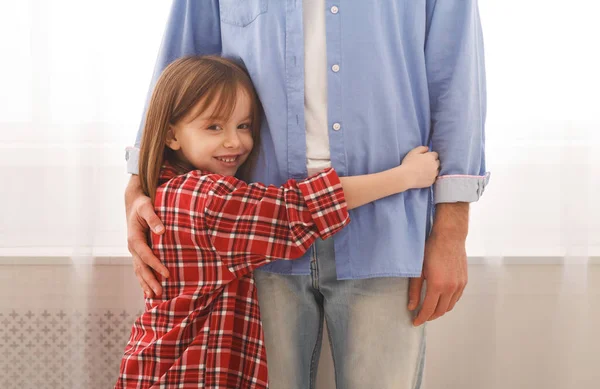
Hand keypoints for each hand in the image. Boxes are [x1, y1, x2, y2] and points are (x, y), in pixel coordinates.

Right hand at [125, 175, 168, 297]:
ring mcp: (134, 251)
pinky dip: (143, 279)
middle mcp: (132, 246)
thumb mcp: (147, 207)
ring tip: (155, 296)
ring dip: (146, 283)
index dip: (156, 265)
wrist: (134, 203)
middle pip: (141, 267)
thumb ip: (154, 218)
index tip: (167, 274)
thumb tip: (161, 231)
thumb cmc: (142, 204)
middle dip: (150, 280)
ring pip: (139, 270)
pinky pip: (140, 268)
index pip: (146, 255)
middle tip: (160, 293)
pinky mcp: (138, 252)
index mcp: (134, 237)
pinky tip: (148, 290)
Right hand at [400, 146, 439, 188]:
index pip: (435, 154)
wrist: (406, 177)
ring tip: (424, 171)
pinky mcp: (431, 181)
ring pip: (436, 171)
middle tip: (424, 164)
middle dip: (432, 162)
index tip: (425, 158)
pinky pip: (433, 178)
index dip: (430, 155)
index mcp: (431, 157)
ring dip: (432, 170)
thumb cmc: (409, 163)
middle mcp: (435, 165)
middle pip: (437, 162)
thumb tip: (427, 148)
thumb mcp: (413, 152)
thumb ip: (422, 148)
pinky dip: (429, 177)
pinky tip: (423, 177)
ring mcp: (434, 174)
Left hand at [408, 231, 467, 325]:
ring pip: (450, 306)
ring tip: (430, 310)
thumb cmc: (431, 250)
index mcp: (437, 286)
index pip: (429, 309)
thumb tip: (411, 306)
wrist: (449, 237)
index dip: (421, 318)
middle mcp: (451, 288)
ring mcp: (459, 285)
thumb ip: (414, 290)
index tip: (415, 322)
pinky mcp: (464, 281)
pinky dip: (448, 303)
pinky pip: (456, 298)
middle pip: (441, 311)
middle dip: (430, 316)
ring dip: (440, 311)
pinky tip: (441, 300)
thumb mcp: (418, 270)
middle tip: (421, 317)